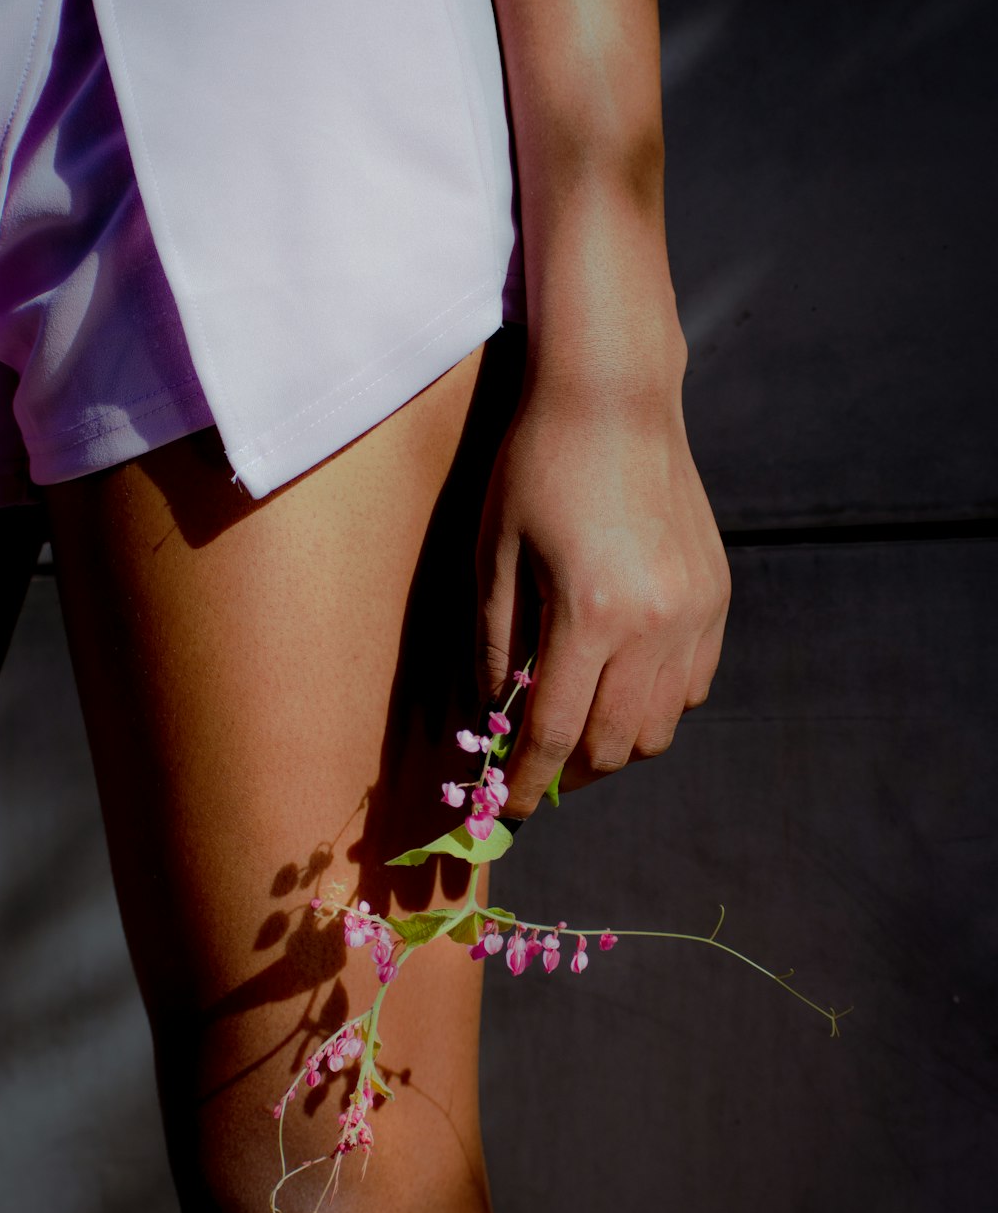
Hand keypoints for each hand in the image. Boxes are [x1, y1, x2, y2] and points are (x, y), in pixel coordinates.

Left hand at [476, 351, 730, 818]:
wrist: (615, 400)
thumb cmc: (537, 468)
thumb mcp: (495, 555)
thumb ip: (496, 646)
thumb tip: (496, 717)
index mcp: (591, 615)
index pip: (555, 734)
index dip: (528, 783)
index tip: (511, 812)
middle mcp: (656, 625)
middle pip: (616, 746)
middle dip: (571, 773)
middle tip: (539, 769)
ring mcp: (696, 612)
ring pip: (661, 727)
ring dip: (616, 744)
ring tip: (580, 727)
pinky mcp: (717, 596)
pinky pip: (694, 687)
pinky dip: (656, 704)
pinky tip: (622, 682)